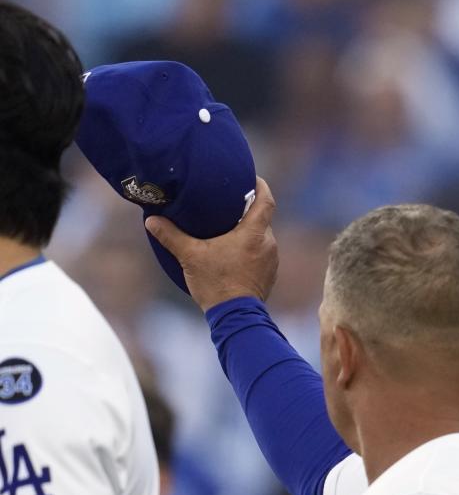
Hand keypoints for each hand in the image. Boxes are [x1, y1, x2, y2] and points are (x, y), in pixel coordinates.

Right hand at [145, 175, 279, 310]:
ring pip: (261, 236)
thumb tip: (151, 220)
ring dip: (248, 229)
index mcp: (254, 234)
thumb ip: (170, 235)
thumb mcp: (190, 256)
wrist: (235, 316)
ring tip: (228, 224)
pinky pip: (261, 252)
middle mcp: (268, 244)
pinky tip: (233, 248)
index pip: (266, 201)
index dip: (261, 186)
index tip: (252, 178)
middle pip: (262, 218)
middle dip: (248, 209)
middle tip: (230, 200)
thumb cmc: (216, 284)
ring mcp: (271, 260)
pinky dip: (250, 245)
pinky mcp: (269, 273)